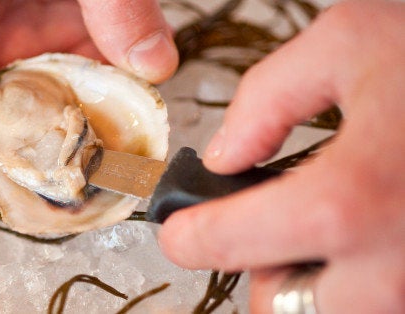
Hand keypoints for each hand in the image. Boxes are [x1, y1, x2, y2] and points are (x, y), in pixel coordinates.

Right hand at [0, 0, 177, 214]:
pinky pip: (62, 105)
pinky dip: (93, 126)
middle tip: (65, 201)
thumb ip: (111, 2)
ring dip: (61, 157)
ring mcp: (12, 60)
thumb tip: (154, 66)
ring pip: (22, 128)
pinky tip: (129, 134)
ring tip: (108, 175)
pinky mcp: (49, 60)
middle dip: (10, 176)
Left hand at [157, 1, 404, 312]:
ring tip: (328, 224)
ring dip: (313, 283)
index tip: (180, 231)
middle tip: (267, 223)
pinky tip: (371, 230)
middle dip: (261, 269)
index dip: (190, 236)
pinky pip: (385, 295)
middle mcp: (398, 265)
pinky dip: (360, 277)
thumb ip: (266, 102)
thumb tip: (224, 157)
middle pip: (284, 307)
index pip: (229, 243)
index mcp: (351, 199)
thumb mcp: (347, 43)